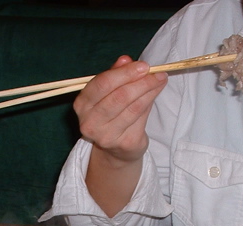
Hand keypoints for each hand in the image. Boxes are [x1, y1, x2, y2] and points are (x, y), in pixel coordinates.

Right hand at [76, 56, 167, 216]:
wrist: (116, 149)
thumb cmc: (112, 114)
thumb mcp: (109, 92)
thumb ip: (115, 75)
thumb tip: (125, 59)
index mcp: (82, 104)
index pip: (102, 84)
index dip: (124, 73)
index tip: (143, 66)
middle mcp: (89, 122)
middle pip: (119, 97)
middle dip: (140, 82)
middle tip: (157, 73)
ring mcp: (105, 136)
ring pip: (132, 107)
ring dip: (150, 91)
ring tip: (160, 80)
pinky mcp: (122, 144)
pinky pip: (140, 119)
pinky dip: (150, 103)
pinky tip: (155, 93)